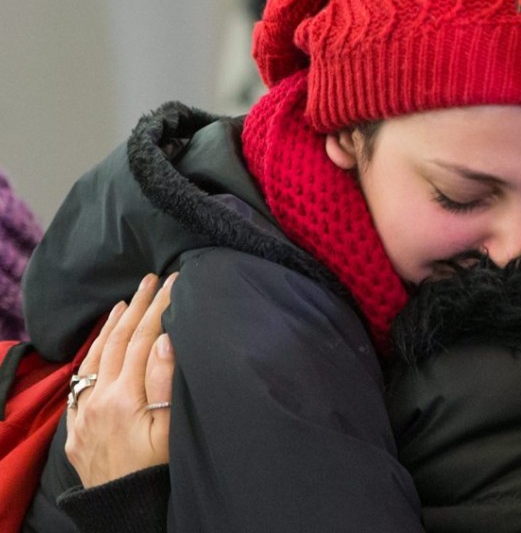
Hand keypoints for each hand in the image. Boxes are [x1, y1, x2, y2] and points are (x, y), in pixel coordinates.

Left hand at [65, 273, 177, 487]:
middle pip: (119, 341)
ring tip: (125, 302)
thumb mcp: (171, 430)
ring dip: (111, 326)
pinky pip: (80, 383)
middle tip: (152, 279)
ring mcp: (84, 414)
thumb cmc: (157, 473)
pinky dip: (92, 356)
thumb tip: (163, 339)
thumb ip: (165, 381)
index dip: (161, 307)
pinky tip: (99, 347)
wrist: (124, 513)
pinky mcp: (77, 430)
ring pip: (96, 357)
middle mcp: (99, 400)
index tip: (176, 282)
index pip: (145, 339)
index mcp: (125, 396)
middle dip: (138, 306)